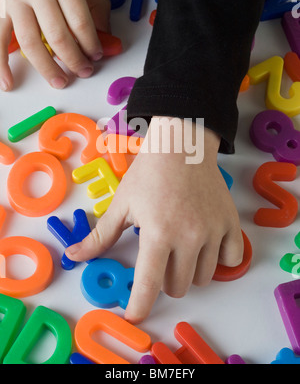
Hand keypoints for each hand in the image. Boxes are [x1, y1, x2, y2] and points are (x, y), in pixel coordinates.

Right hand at [0, 0, 110, 89]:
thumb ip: (96, 5)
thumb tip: (105, 37)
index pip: (80, 23)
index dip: (91, 45)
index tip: (96, 56)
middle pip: (57, 36)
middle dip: (74, 60)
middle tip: (83, 72)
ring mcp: (16, 2)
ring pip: (31, 43)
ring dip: (47, 68)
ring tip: (60, 82)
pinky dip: (1, 65)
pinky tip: (8, 82)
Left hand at [66, 119, 243, 322]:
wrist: (181, 145)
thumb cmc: (149, 172)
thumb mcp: (121, 203)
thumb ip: (101, 236)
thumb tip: (75, 255)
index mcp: (158, 233)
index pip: (149, 286)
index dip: (140, 307)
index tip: (135, 315)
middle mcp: (189, 237)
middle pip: (177, 287)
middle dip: (164, 280)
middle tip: (159, 257)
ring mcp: (213, 230)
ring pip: (203, 277)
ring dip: (189, 271)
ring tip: (181, 247)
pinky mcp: (230, 222)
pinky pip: (231, 259)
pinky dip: (219, 258)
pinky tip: (206, 244)